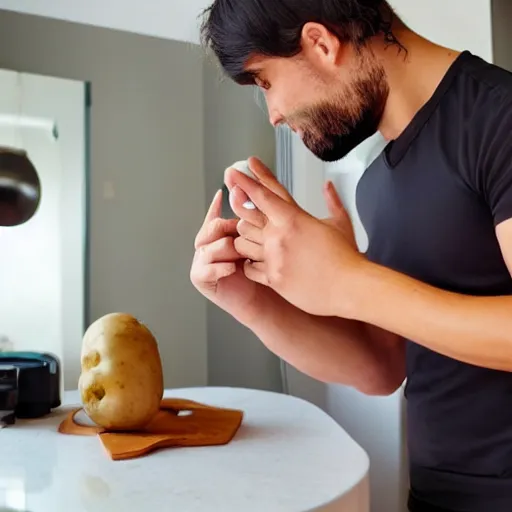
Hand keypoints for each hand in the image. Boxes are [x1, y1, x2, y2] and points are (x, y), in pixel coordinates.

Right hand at [190, 187, 274, 326]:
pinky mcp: (199, 278)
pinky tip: (234, 269)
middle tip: (249, 238)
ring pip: (211, 246)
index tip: (222, 193)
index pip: (215, 216)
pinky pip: (205, 268)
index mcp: (218, 235)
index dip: (217, 205)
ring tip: (244, 258)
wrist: (263, 299)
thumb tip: (249, 195)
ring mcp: (200, 261)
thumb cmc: (264, 271)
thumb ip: (253, 220)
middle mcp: (206, 245)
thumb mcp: (261, 241)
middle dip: (232, 231)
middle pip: (213, 227)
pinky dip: (221, 268)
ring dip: (230, 251)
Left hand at [226, 160, 365, 316]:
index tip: (233, 171)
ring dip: (244, 239)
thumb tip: (328, 184)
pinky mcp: (273, 279)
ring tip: (253, 239)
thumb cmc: (347, 257)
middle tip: (241, 208)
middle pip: (245, 216)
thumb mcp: (341, 223)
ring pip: (241, 242)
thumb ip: (332, 201)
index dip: (245, 181)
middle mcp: (280, 236)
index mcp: (295, 218)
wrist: (350, 288)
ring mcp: (274, 258)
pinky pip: (248, 267)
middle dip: (241, 212)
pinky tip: (257, 261)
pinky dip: (250, 263)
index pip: (263, 194)